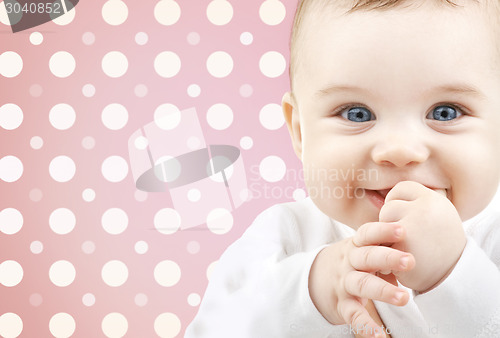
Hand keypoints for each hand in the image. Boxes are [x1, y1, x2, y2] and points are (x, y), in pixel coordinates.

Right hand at [309, 222, 414, 336]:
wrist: (315, 277)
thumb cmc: (352, 260)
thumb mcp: (362, 248)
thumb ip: (383, 245)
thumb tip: (417, 245)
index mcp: (356, 245)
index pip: (367, 234)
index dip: (383, 230)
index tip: (402, 230)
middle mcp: (349, 262)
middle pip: (367, 257)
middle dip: (388, 258)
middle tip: (410, 261)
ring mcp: (344, 283)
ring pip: (362, 284)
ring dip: (382, 290)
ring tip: (403, 298)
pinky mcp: (342, 304)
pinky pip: (353, 315)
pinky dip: (366, 326)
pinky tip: (379, 336)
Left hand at [379, 181, 465, 291]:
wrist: (453, 277)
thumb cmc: (441, 245)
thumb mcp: (438, 215)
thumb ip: (416, 203)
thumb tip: (383, 192)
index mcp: (434, 199)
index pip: (402, 188)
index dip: (398, 202)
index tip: (405, 216)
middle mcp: (425, 209)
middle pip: (389, 207)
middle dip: (392, 222)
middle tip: (409, 238)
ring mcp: (412, 227)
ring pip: (382, 225)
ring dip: (387, 238)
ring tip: (406, 248)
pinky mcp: (401, 247)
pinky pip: (381, 244)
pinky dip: (386, 254)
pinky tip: (402, 261)